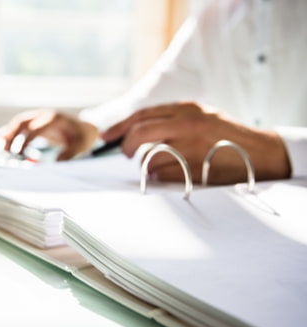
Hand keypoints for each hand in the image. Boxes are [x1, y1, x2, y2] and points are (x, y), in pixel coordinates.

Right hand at [1, 109, 98, 160]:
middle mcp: (44, 115)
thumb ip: (69, 154)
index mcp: (54, 119)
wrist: (85, 128)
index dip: (25, 141)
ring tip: (3, 149)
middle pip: (22, 121)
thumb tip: (56, 163)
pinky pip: (21, 125)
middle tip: (5, 151)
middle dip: (11, 135)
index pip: (34, 129)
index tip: (19, 155)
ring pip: (19, 122)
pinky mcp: (36, 121)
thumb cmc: (82, 137)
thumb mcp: (80, 146)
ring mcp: (39, 116)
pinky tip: (2, 138)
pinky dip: (12, 131)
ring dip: (9, 133)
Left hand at [101, 102, 290, 183]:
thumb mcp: (200, 117)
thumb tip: (133, 132)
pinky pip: (162, 173)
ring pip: (150, 156)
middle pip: (140, 132)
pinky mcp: (194, 167)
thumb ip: (171, 120)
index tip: (107, 136)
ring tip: (160, 163)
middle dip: (126, 145)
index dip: (120, 126)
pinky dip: (160, 175)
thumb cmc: (226, 137)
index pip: (142, 115)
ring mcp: (191, 146)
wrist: (261, 152)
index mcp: (186, 109)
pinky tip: (172, 173)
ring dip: (148, 164)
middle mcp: (187, 124)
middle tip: (126, 154)